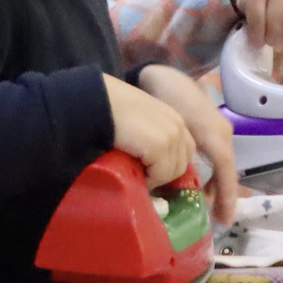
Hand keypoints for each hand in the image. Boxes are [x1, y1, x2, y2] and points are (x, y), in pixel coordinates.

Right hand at [104, 72, 196, 191]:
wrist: (97, 103)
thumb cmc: (112, 111)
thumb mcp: (140, 121)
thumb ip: (153, 135)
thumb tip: (154, 162)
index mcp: (174, 118)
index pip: (185, 152)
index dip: (168, 164)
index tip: (148, 168)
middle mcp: (178, 125)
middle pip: (181, 164)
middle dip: (162, 173)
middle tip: (140, 172)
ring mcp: (171, 135)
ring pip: (172, 172)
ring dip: (154, 177)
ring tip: (134, 170)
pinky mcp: (160, 145)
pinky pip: (160, 174)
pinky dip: (147, 179)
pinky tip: (132, 171)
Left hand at [135, 64, 240, 222]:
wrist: (158, 75)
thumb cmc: (166, 99)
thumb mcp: (175, 126)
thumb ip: (180, 156)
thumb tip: (179, 185)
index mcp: (217, 134)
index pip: (226, 171)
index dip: (227, 197)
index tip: (224, 221)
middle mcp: (222, 132)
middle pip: (227, 170)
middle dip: (225, 195)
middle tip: (218, 219)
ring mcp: (218, 129)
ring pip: (222, 164)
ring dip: (218, 185)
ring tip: (209, 207)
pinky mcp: (209, 128)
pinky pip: (216, 156)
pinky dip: (212, 173)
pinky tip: (200, 184)